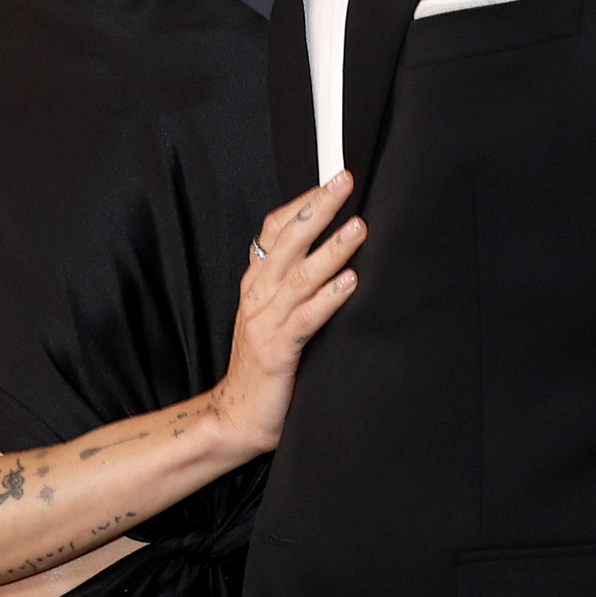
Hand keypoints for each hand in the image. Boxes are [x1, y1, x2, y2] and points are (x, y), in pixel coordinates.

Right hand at [207, 173, 362, 455]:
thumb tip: (334, 253)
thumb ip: (294, 287)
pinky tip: (350, 282)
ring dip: (331, 250)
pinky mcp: (276, 351)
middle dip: (318, 209)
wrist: (237, 416)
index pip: (274, 230)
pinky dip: (328, 299)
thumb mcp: (274, 317)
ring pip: (300, 276)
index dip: (302, 203)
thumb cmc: (265, 366)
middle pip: (287, 242)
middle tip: (345, 182)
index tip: (331, 179)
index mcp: (256, 285)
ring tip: (358, 228)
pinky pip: (305, 319)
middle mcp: (257, 297)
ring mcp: (264, 323)